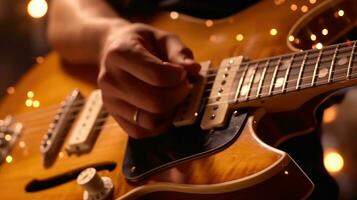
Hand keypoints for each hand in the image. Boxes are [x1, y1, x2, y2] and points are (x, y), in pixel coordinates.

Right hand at [98, 23, 200, 138]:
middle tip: (183, 86)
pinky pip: (140, 132)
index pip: (157, 76)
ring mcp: (109, 100)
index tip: (182, 72)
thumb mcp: (161, 37)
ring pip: (149, 120)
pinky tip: (164, 110)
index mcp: (120, 53)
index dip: (178, 77)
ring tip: (172, 96)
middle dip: (178, 96)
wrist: (111, 51)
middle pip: (155, 102)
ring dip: (169, 112)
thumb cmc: (141, 43)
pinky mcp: (114, 116)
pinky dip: (157, 125)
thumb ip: (179, 51)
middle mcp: (110, 79)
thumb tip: (193, 69)